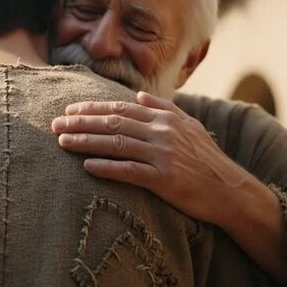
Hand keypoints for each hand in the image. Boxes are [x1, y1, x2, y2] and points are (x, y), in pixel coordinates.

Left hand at [51, 91, 258, 224]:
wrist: (230, 190)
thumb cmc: (208, 160)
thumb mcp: (191, 126)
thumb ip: (164, 109)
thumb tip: (139, 96)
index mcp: (165, 118)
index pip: (121, 108)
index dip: (93, 108)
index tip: (70, 110)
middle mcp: (162, 132)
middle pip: (113, 123)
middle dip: (81, 122)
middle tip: (55, 125)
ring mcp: (162, 155)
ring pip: (116, 143)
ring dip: (86, 142)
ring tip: (62, 142)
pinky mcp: (164, 179)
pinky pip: (129, 171)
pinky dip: (106, 168)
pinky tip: (86, 167)